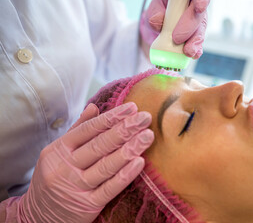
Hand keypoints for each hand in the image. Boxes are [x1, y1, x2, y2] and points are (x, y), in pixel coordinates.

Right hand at [19, 102, 153, 222]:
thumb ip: (78, 130)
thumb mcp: (58, 152)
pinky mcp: (87, 205)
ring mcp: (76, 187)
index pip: (88, 129)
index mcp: (59, 150)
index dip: (111, 118)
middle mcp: (66, 167)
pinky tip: (139, 162)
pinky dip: (125, 175)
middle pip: (99, 145)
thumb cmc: (53, 177)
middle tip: (146, 118)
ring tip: (147, 136)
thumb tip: (95, 107)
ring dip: (129, 149)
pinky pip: (109, 189)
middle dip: (125, 129)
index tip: (132, 108)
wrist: (38, 216)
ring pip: (106, 166)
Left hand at [140, 0, 210, 58]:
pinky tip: (192, 55)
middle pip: (200, 14)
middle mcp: (198, 6)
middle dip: (190, 27)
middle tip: (177, 38)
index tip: (198, 7)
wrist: (162, 19)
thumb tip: (158, 22)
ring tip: (187, 51)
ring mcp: (199, 22)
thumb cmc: (162, 7)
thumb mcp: (155, 6)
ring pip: (200, 31)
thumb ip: (155, 12)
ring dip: (194, 42)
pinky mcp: (197, 36)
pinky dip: (195, 50)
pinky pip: (199, 43)